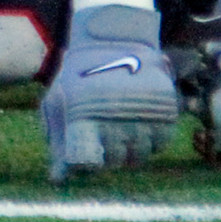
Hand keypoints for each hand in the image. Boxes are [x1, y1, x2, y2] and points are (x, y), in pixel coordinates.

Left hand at [41, 4, 178, 180]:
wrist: (115, 40)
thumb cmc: (80, 76)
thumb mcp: (58, 101)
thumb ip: (56, 140)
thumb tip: (58, 180)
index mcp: (83, 117)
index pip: (86, 163)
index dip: (85, 166)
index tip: (84, 158)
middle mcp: (115, 120)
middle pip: (114, 162)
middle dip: (107, 159)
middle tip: (104, 144)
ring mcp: (142, 117)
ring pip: (138, 156)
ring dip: (129, 153)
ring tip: (120, 135)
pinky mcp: (164, 113)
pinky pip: (159, 145)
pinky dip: (149, 144)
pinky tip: (137, 129)